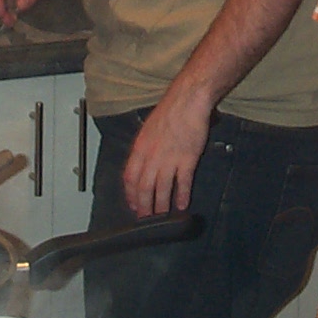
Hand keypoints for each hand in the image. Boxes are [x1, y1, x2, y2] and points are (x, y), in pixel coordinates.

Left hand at [122, 98, 210, 216]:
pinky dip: (182, 195)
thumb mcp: (148, 129)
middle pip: (144, 187)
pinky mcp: (187, 159)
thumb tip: (143, 165)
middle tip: (146, 217)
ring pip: (162, 188)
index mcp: (140, 148)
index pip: (130, 178)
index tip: (133, 205)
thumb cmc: (169, 111)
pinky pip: (182, 182)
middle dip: (144, 206)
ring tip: (162, 215)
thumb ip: (144, 149)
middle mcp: (152, 156)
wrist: (187, 100)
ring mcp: (170, 158)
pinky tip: (182, 204)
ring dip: (161, 205)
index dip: (130, 194)